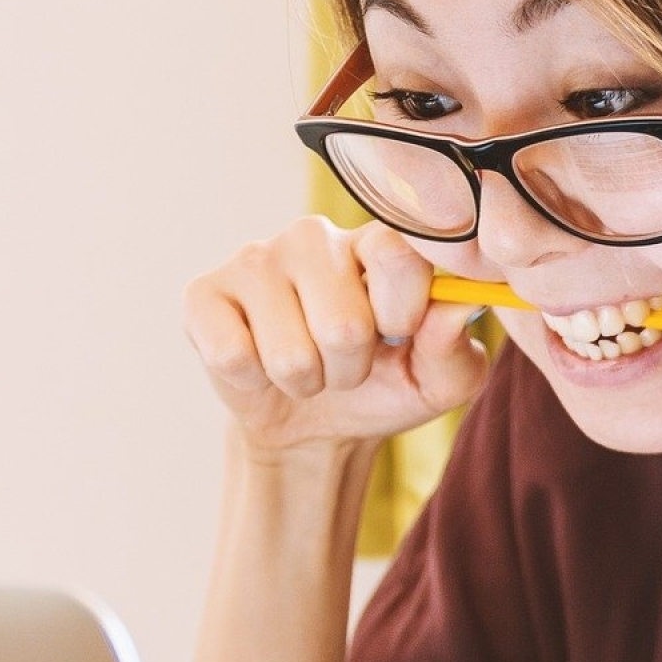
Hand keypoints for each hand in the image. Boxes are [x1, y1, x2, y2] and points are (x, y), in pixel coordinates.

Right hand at [183, 216, 490, 456]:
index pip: (397, 254)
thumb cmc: (385, 386)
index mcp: (378, 242)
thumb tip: (458, 306)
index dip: (402, 314)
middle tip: (346, 364)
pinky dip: (254, 381)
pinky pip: (233, 355)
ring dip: (306, 381)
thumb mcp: (439, 381)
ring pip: (290, 352)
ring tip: (307, 367)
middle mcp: (315, 236)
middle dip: (351, 368)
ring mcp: (255, 259)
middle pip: (342, 324)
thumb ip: (455, 346)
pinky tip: (258, 363)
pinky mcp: (204, 293)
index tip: (399, 336)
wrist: (315, 425)